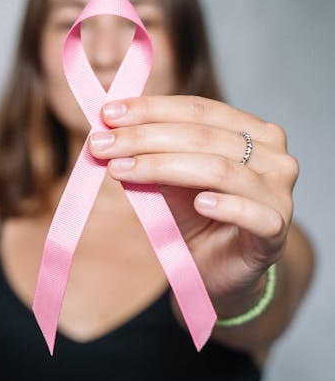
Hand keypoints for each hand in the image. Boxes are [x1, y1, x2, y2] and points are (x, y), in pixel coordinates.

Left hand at [88, 95, 298, 312]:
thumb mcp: (168, 180)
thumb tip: (106, 131)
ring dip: (163, 166)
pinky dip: (224, 205)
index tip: (107, 113)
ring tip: (121, 170)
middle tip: (100, 144)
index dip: (151, 109)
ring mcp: (279, 192)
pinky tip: (199, 204)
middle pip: (203, 137)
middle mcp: (274, 156)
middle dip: (144, 137)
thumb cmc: (196, 219)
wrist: (218, 271)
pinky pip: (252, 213)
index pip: (198, 110)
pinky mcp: (275, 229)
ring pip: (219, 169)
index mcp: (253, 131)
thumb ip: (149, 154)